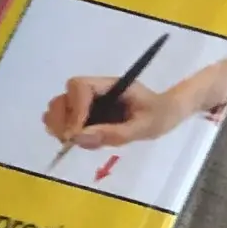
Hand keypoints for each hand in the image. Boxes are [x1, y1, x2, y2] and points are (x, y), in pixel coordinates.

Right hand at [41, 77, 183, 150]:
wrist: (166, 114)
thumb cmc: (160, 116)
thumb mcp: (144, 127)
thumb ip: (115, 132)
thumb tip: (79, 137)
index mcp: (111, 85)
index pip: (80, 86)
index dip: (74, 108)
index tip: (76, 132)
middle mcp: (96, 91)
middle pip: (63, 97)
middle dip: (61, 119)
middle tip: (69, 141)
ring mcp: (89, 102)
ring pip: (60, 108)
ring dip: (60, 126)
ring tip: (73, 142)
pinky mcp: (87, 114)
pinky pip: (66, 120)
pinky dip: (65, 131)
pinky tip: (81, 141)